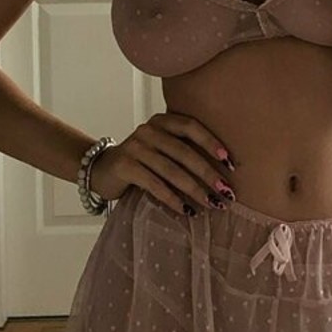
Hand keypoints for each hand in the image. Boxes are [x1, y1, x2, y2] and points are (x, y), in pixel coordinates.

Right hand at [89, 111, 236, 216]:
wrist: (101, 169)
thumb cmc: (141, 161)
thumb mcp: (161, 148)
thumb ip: (182, 150)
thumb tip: (222, 170)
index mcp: (161, 121)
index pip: (190, 127)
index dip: (211, 142)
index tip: (229, 162)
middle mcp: (148, 130)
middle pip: (184, 152)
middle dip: (208, 173)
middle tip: (226, 191)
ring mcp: (135, 147)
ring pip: (171, 170)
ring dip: (194, 189)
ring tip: (211, 203)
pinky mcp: (124, 166)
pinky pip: (154, 184)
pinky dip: (172, 198)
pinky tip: (186, 210)